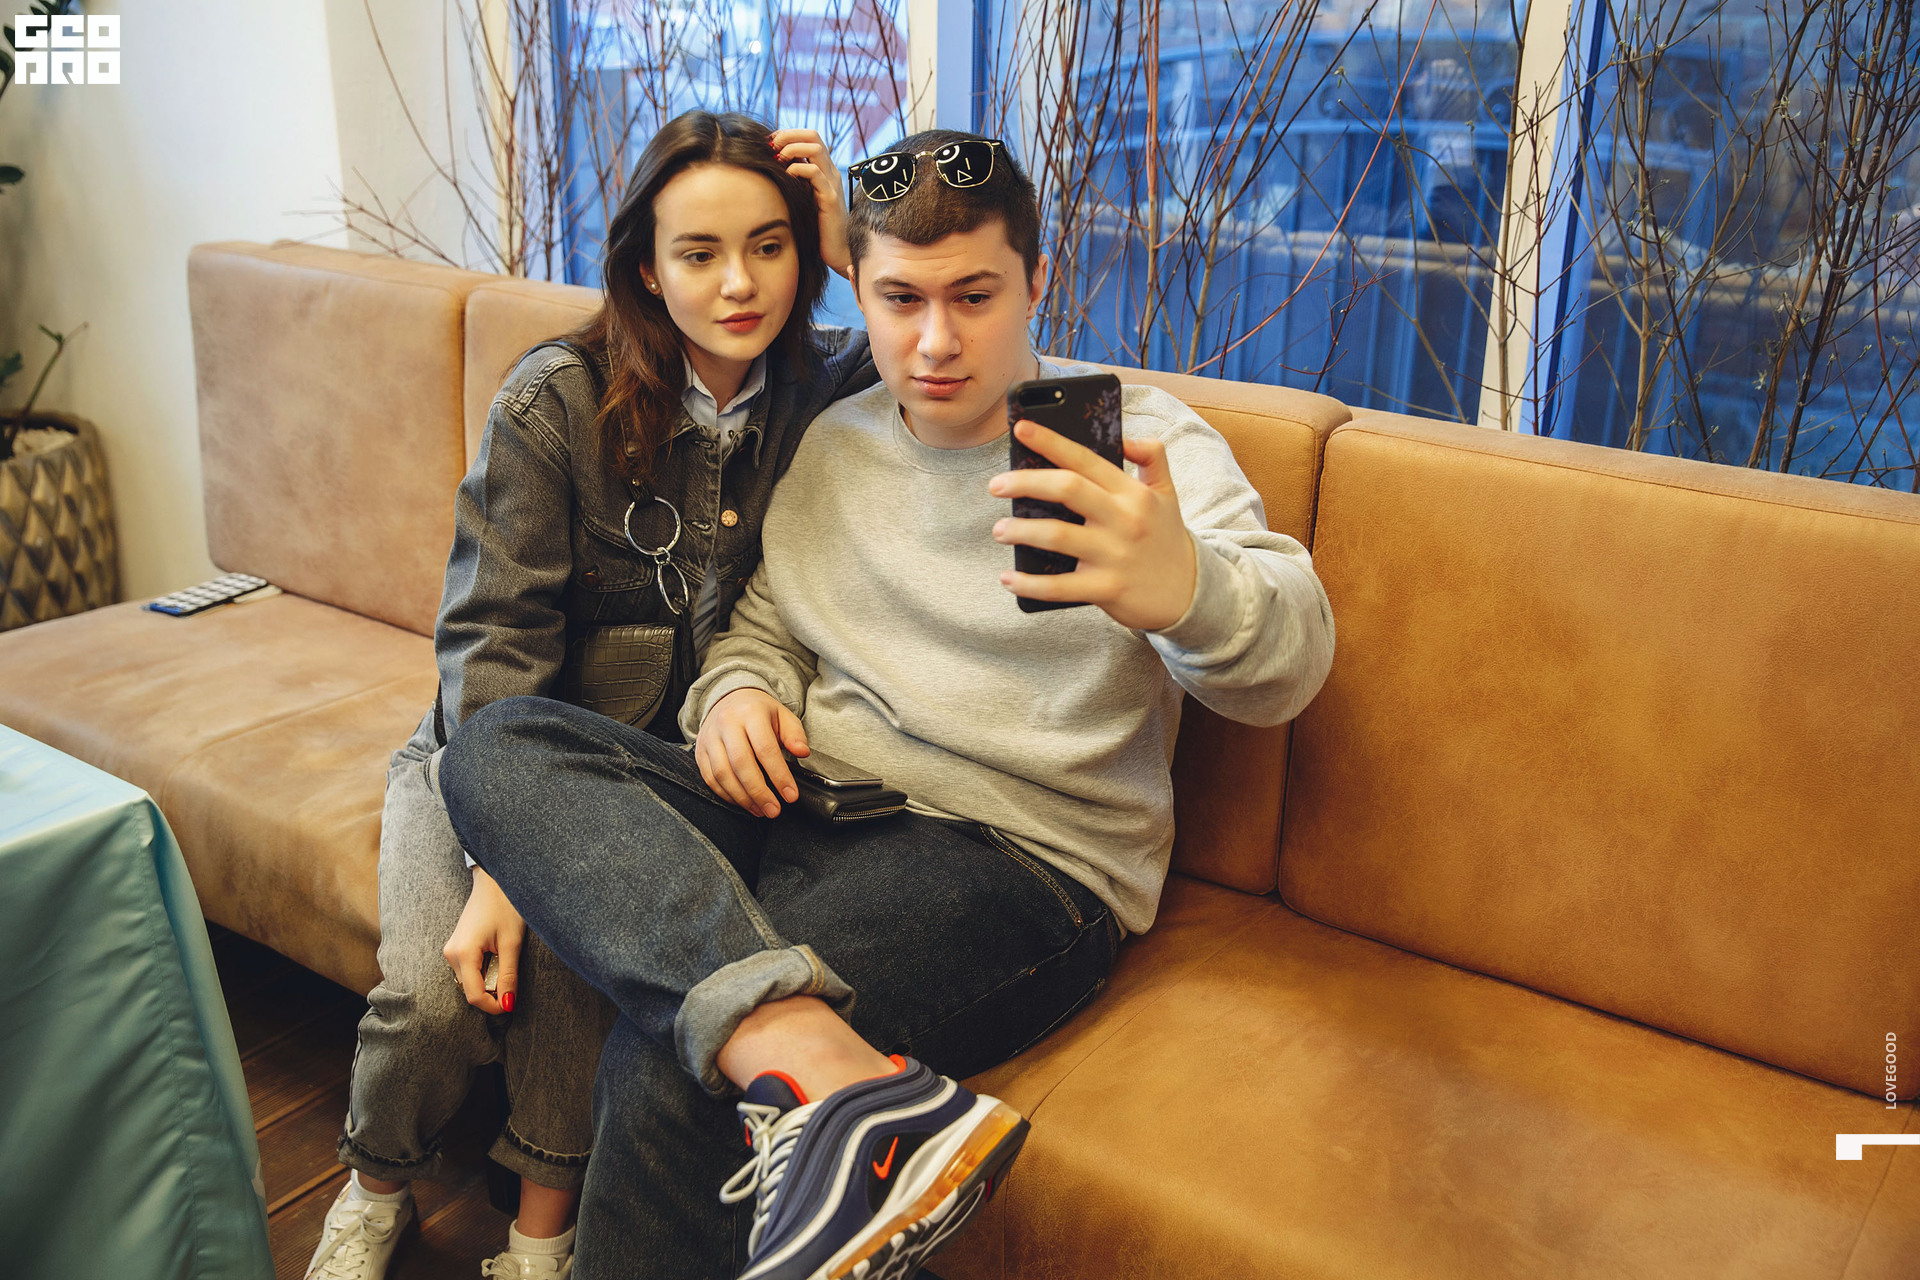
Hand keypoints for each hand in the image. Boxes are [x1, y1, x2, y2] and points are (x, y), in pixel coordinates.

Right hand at [443, 868, 523, 1014]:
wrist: (494, 882)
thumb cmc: (505, 907)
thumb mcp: (511, 943)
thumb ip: (508, 976)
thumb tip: (507, 1004)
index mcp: (463, 954)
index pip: (475, 996)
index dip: (494, 1006)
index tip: (511, 1004)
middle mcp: (451, 954)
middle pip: (471, 989)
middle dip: (492, 991)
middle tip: (512, 976)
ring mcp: (451, 950)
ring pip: (470, 981)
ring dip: (488, 980)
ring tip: (505, 959)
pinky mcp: (456, 947)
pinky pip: (468, 969)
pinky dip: (484, 970)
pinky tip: (496, 955)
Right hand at [696, 686, 810, 817]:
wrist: (729, 699)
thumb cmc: (758, 712)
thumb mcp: (782, 716)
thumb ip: (795, 735)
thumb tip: (802, 752)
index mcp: (751, 713)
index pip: (765, 748)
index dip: (779, 775)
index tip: (790, 795)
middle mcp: (727, 724)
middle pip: (741, 764)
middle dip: (759, 792)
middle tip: (774, 810)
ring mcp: (710, 738)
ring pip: (722, 774)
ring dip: (742, 798)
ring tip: (760, 810)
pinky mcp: (700, 751)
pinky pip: (710, 778)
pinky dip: (726, 795)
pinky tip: (743, 802)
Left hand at [771, 128, 850, 279]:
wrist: (837, 251)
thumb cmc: (816, 227)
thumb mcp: (802, 198)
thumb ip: (793, 181)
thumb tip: (770, 167)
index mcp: (824, 169)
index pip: (809, 137)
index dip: (788, 134)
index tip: (769, 143)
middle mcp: (830, 171)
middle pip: (813, 135)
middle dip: (788, 136)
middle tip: (771, 147)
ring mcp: (832, 183)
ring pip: (815, 148)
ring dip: (792, 148)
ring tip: (778, 160)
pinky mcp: (829, 197)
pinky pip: (814, 172)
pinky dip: (796, 169)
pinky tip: (787, 178)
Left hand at [988, 421, 1198, 630]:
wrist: (1191, 593)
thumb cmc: (1167, 538)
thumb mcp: (1167, 492)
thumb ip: (1152, 456)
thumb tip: (1125, 436)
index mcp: (1132, 492)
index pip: (1085, 459)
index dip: (1051, 441)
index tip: (1020, 428)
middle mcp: (1124, 519)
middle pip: (1067, 490)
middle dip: (1024, 483)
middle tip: (996, 486)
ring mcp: (1115, 555)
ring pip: (1057, 536)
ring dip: (1020, 532)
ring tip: (999, 530)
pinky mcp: (1107, 589)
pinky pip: (1059, 587)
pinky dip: (1029, 584)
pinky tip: (1008, 578)